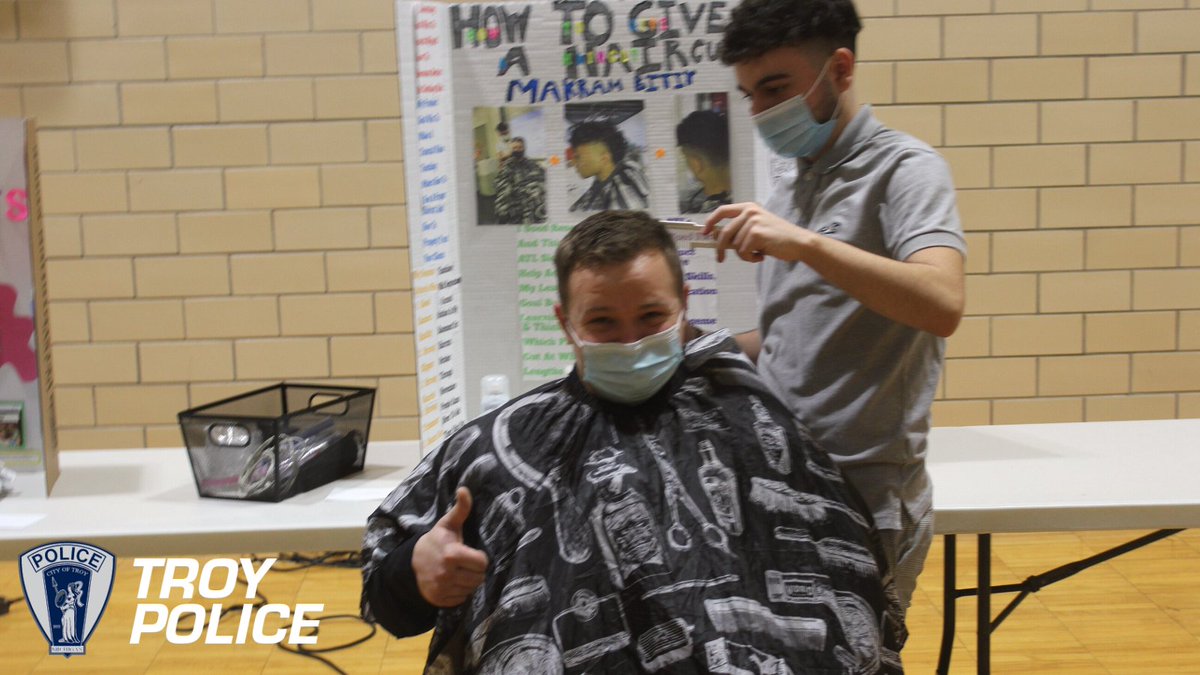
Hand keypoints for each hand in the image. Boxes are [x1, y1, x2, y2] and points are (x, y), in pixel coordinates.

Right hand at [412, 487, 488, 606]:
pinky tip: (452, 582)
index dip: (480, 558)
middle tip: (466, 563)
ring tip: (459, 571)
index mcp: (452, 554)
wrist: (413, 562)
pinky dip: (460, 592)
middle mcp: (446, 573)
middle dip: (475, 570)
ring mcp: (442, 588)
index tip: (471, 554)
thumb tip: (464, 489)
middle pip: (479, 578)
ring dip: (469, 581)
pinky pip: (462, 599)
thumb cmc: (437, 541)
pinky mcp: (439, 600)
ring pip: (471, 589)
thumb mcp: (448, 524)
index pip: (482, 563)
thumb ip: (461, 509)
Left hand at [704, 202, 809, 263]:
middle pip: (724, 233)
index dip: (710, 221)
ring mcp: (753, 221)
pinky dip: (751, 258)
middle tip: (720, 259)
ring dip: (745, 254)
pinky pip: (743, 252)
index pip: (722, 210)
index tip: (704, 232)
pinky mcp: (756, 233)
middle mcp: (749, 211)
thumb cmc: (777, 238)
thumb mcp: (756, 228)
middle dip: (720, 248)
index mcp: (748, 207)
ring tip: (759, 252)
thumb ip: (739, 230)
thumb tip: (716, 238)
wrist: (798, 242)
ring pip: (735, 245)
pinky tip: (762, 255)